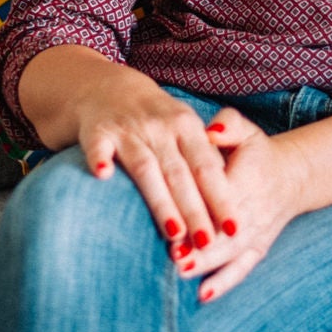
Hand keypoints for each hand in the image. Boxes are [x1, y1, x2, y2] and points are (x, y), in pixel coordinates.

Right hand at [69, 64, 238, 252]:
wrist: (109, 88)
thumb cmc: (159, 120)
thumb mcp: (187, 129)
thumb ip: (205, 159)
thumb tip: (230, 201)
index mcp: (187, 127)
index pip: (207, 168)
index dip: (221, 197)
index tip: (234, 228)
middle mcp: (160, 127)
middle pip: (180, 173)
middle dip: (194, 210)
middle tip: (207, 242)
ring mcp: (128, 129)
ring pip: (146, 168)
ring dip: (160, 201)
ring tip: (175, 234)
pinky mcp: (97, 131)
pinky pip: (98, 146)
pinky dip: (99, 159)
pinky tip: (102, 176)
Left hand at [171, 107, 314, 302]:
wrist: (291, 176)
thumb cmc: (255, 151)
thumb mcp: (245, 129)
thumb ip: (228, 124)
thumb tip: (210, 131)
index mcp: (247, 177)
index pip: (222, 192)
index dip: (204, 205)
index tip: (180, 216)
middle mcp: (253, 209)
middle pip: (225, 230)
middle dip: (200, 244)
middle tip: (172, 254)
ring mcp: (257, 232)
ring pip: (231, 252)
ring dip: (207, 264)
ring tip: (181, 272)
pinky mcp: (258, 248)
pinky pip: (243, 269)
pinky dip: (224, 283)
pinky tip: (203, 296)